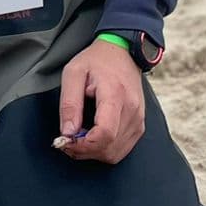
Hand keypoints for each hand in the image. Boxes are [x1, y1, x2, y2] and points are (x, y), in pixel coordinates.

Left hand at [54, 39, 145, 164]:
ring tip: (79, 138)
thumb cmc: (96, 61)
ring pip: (115, 153)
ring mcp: (138, 119)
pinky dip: (105, 149)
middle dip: (85, 151)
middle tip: (68, 141)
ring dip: (94, 152)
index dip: (84, 145)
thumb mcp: (73, 73)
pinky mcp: (139, 125)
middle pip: (109, 148)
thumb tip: (67, 133)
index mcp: (115, 95)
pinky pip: (122, 149)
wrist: (122, 52)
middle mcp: (132, 110)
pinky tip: (93, 137)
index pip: (105, 133)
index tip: (66, 141)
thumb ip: (70, 104)